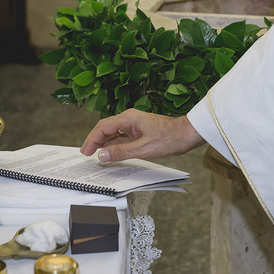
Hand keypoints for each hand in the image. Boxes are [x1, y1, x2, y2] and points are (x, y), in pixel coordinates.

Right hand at [80, 110, 204, 162]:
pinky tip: (110, 151)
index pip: (103, 128)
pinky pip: (121, 136)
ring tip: (94, 153)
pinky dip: (113, 144)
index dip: (92, 140)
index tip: (86, 151)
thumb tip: (102, 154)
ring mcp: (134, 125)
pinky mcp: (139, 131)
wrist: (187, 134)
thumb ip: (121, 152)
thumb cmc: (169, 138)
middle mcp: (129, 119)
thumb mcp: (143, 149)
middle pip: (105, 128)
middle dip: (94, 140)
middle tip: (86, 152)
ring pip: (113, 132)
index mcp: (128, 119)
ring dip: (103, 142)